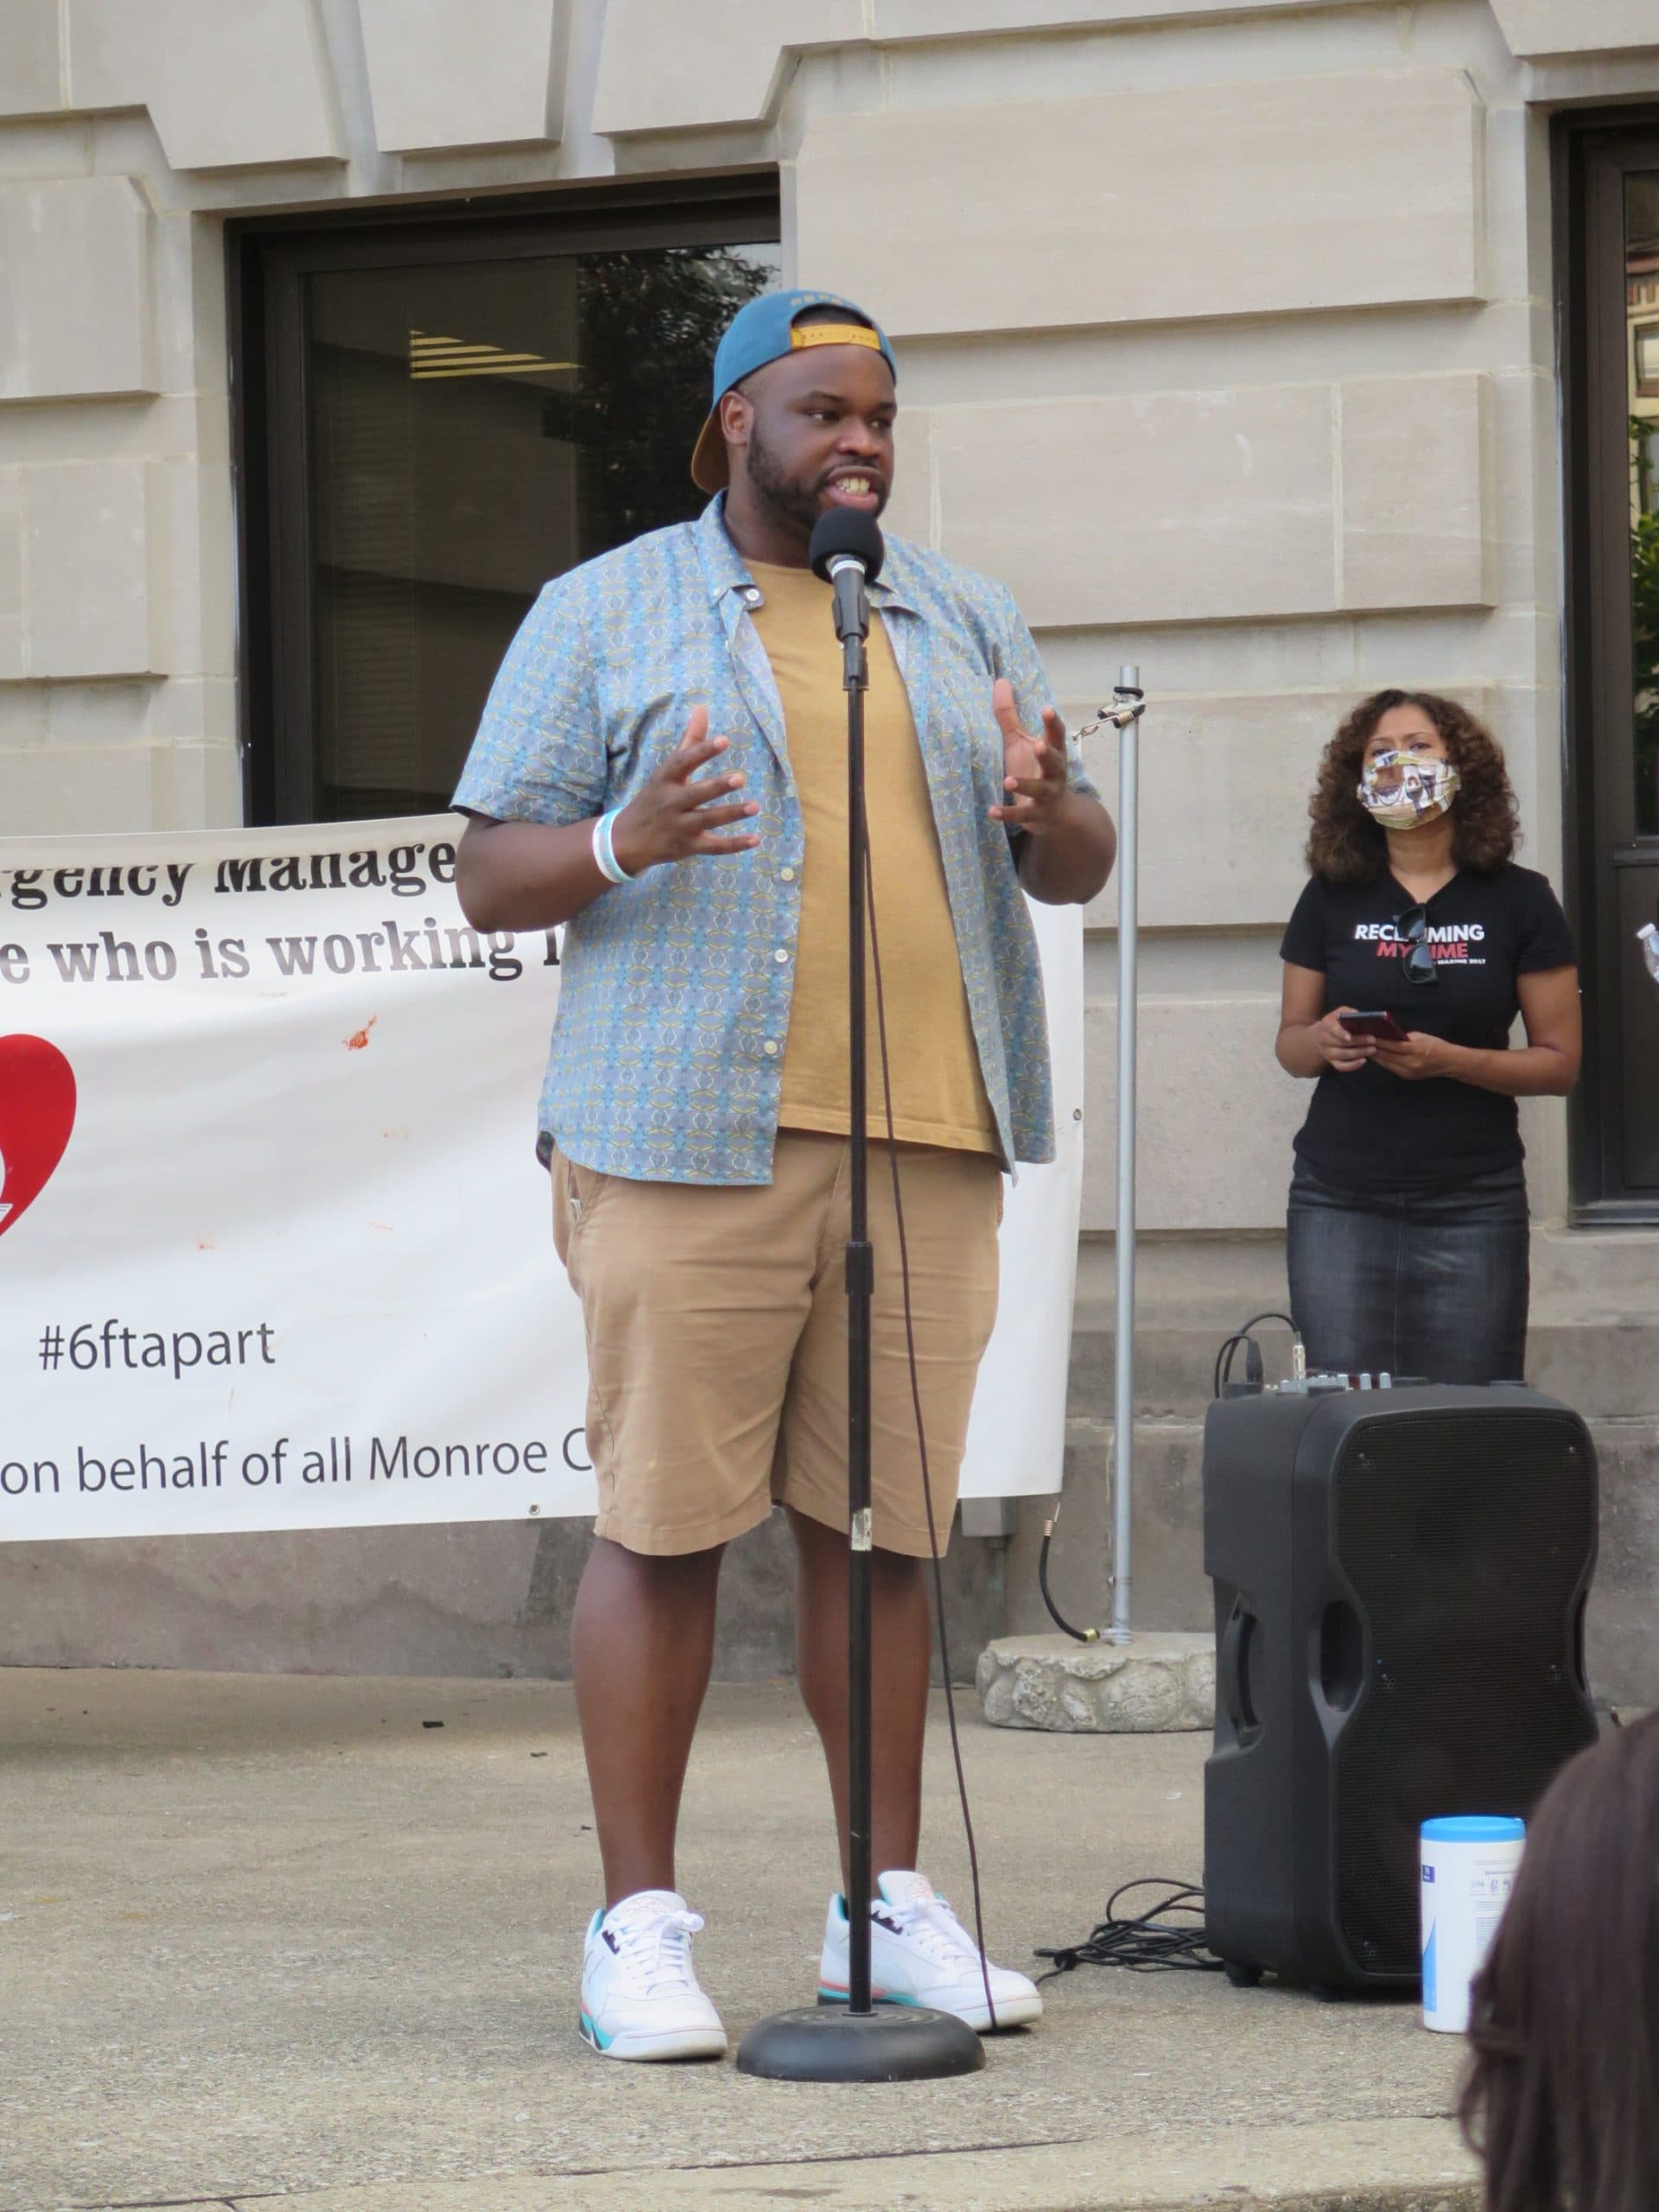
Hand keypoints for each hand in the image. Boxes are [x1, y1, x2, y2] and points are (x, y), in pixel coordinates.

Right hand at [609, 708, 761, 873]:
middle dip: (716, 787)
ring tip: (755, 806)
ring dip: (731, 814)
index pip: (683, 763)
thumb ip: (689, 742)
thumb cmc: (654, 798)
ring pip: (707, 820)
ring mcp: (680, 827)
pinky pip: (714, 847)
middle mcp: (671, 803)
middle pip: (695, 794)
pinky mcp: (689, 847)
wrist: (627, 841)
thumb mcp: (666, 770)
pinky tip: (756, 839)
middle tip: (740, 778)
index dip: (702, 751)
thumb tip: (702, 708)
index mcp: (665, 779)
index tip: (723, 740)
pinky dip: (734, 845)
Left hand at [988, 679, 1072, 835]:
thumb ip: (1010, 716)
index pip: (1056, 735)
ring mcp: (1047, 795)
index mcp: (1053, 752)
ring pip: (1039, 790)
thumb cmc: (1036, 769)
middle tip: (1039, 744)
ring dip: (1025, 785)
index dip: (1053, 723)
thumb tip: (1000, 681)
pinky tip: (992, 811)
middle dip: (1047, 754)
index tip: (1047, 709)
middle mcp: (1055, 773)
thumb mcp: (1021, 743)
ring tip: (1009, 780)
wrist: (1056, 814)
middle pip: (1055, 762)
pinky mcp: (1036, 815)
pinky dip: (1007, 814)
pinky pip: (1022, 815)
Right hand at [1314, 1008, 1375, 1072]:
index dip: (1341, 1034)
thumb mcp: (1342, 1012)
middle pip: (1340, 1043)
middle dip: (1358, 1042)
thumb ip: (1350, 1013)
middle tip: (1373, 1040)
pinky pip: (1341, 1066)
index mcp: (1326, 1024)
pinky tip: (1364, 1060)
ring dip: (1358, 1053)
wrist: (1323, 1034)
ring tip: (1372, 1049)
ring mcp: (1327, 1052)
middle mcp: (1323, 1039)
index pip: (1332, 1029)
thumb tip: (1363, 1018)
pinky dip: (1353, 1065)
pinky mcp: (1332, 1062)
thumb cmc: (1337, 1021)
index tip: (1349, 1037)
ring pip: (1342, 1055)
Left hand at [1373, 1031, 1455, 1081]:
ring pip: (1387, 1063)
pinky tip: (1376, 1056)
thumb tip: (1388, 1036)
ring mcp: (1409, 1072)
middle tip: (1361, 1042)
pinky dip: (1383, 1062)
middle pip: (1387, 1056)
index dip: (1379, 1041)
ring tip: (1365, 1049)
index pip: (1393, 1045)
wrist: (1450, 1062)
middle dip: (1373, 1049)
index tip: (1369, 1036)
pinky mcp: (1407, 1076)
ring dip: (1375, 1056)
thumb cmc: (1435, 1045)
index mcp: (1416, 1050)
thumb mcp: (1421, 1037)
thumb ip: (1404, 1037)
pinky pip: (1391, 1068)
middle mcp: (1411, 1063)